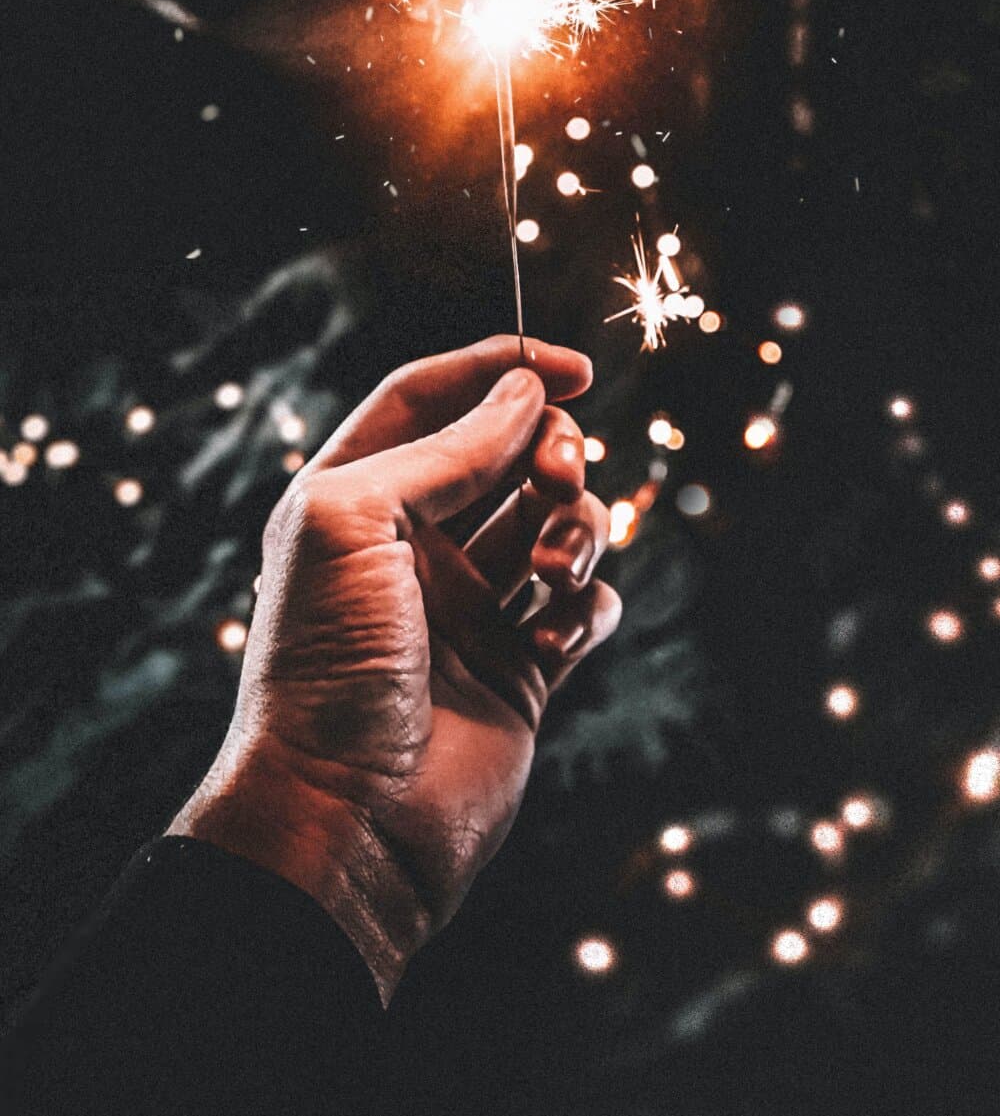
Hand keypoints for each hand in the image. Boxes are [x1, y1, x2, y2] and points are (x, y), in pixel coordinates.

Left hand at [168, 337, 620, 1000]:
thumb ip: (446, 451)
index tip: (570, 366)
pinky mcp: (521, 669)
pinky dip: (588, 605)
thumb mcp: (355, 522)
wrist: (347, 822)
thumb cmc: (325, 667)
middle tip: (557, 475)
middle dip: (549, 449)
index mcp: (356, 497)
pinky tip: (556, 634)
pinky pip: (584, 607)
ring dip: (576, 529)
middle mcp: (414, 545)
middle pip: (507, 453)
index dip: (498, 370)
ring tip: (554, 574)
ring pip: (557, 523)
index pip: (430, 399)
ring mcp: (471, 607)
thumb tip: (524, 395)